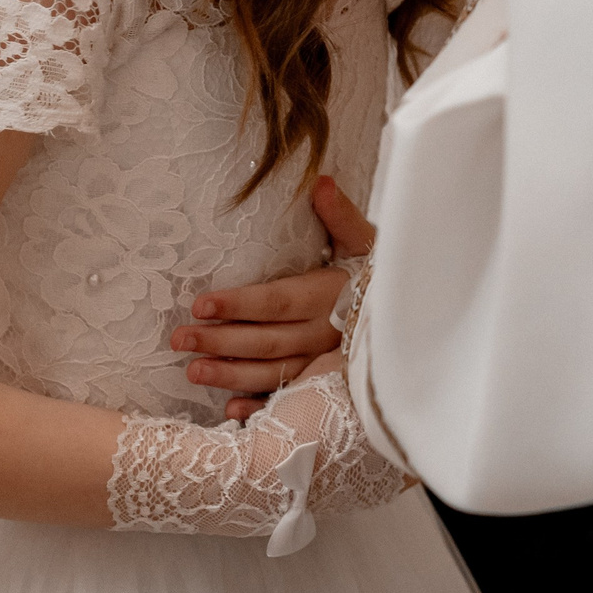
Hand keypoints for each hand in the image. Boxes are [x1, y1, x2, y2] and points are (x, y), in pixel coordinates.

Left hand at [171, 177, 374, 422]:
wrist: (412, 315)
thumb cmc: (380, 272)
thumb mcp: (367, 240)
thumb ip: (341, 216)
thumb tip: (321, 182)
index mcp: (332, 295)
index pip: (279, 302)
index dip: (240, 305)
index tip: (201, 304)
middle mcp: (326, 335)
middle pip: (267, 341)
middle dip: (221, 341)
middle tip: (180, 339)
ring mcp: (323, 364)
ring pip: (273, 373)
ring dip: (231, 375)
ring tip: (192, 371)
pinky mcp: (322, 383)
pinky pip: (288, 398)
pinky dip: (260, 407)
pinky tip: (229, 410)